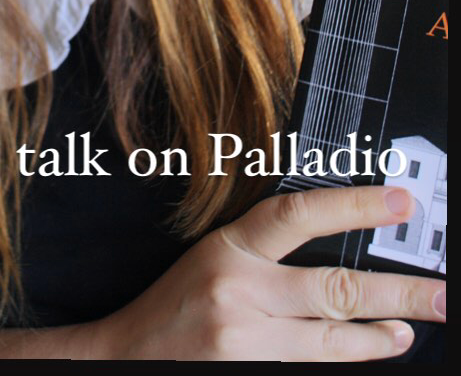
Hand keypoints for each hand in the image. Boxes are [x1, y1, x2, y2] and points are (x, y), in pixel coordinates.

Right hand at [97, 185, 444, 360]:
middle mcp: (240, 292)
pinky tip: (368, 352)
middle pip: (334, 288)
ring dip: (379, 337)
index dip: (354, 204)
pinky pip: (309, 367)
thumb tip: (336, 242)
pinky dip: (344, 360)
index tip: (398, 201)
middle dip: (397, 293)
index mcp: (230, 246)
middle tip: (439, 293)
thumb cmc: (177, 301)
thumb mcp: (216, 256)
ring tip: (409, 331)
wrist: (128, 355)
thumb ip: (268, 249)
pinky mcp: (250, 373)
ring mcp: (246, 341)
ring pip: (332, 340)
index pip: (299, 214)